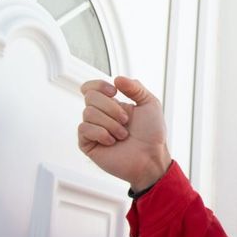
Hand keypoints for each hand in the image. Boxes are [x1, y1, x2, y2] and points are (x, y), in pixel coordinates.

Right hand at [78, 76, 171, 190]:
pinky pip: (84, 129)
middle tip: (125, 120)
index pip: (91, 88)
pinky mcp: (87, 144)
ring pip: (88, 113)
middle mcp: (100, 115)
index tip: (114, 92)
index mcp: (112, 104)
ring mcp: (93, 129)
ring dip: (110, 123)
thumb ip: (135, 87)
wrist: (151, 157)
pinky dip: (101, 133)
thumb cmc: (152, 134)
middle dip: (111, 107)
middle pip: (90, 97)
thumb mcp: (150, 103)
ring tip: (122, 135)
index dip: (98, 85)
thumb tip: (116, 79)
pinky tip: (112, 141)